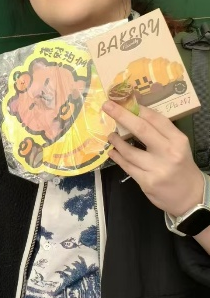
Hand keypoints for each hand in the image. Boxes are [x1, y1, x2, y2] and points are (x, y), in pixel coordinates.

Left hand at [103, 101, 202, 216]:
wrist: (190, 196)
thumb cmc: (181, 166)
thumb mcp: (178, 147)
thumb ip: (161, 133)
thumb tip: (136, 115)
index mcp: (178, 140)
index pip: (156, 119)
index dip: (138, 108)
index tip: (124, 100)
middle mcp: (168, 153)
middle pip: (141, 129)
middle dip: (121, 115)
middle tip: (107, 106)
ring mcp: (156, 168)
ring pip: (129, 150)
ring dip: (116, 140)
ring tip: (110, 135)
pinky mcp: (146, 182)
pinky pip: (126, 166)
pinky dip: (117, 157)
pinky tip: (113, 151)